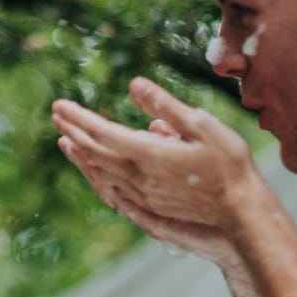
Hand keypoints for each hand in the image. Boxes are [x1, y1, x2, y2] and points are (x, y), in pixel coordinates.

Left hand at [52, 77, 261, 255]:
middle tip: (55, 113)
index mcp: (149, 155)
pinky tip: (93, 167)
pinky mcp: (148, 206)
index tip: (59, 104)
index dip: (79, 118)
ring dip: (80, 153)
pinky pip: (112, 187)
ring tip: (64, 138)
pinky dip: (96, 173)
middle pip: (95, 152)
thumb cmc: (228, 164)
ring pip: (101, 171)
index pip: (103, 133)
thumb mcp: (202, 126)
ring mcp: (142, 195)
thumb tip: (133, 84)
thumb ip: (166, 106)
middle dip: (73, 130)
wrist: (241, 211)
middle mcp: (139, 178)